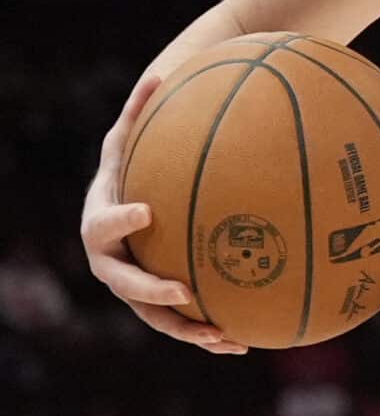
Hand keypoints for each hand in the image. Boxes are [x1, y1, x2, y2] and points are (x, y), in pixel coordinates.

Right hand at [81, 76, 247, 353]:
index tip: (146, 212)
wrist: (124, 206)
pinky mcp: (157, 303)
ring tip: (223, 336)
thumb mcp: (130, 138)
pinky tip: (242, 342)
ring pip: (154, 316)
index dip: (121, 220)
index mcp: (100, 223)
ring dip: (186, 328)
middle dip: (150, 291)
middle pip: (124, 283)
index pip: (104, 224)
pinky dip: (207, 333)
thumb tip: (162, 73)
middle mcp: (110, 262)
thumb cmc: (130, 165)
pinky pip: (180, 323)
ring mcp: (132, 287)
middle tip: (181, 291)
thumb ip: (141, 112)